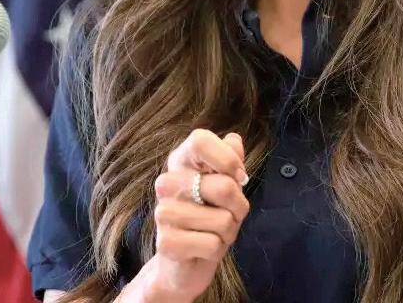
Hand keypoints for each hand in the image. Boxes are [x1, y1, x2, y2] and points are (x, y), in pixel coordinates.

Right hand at [138, 129, 249, 302]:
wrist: (186, 262)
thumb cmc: (210, 218)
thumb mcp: (226, 186)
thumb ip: (230, 160)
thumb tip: (233, 141)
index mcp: (181, 161)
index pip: (200, 140)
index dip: (227, 158)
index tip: (239, 177)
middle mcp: (166, 183)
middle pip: (224, 186)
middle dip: (238, 207)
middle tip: (227, 215)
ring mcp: (163, 212)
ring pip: (223, 220)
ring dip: (229, 232)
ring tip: (214, 233)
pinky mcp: (165, 243)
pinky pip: (212, 244)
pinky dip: (217, 250)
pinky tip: (203, 250)